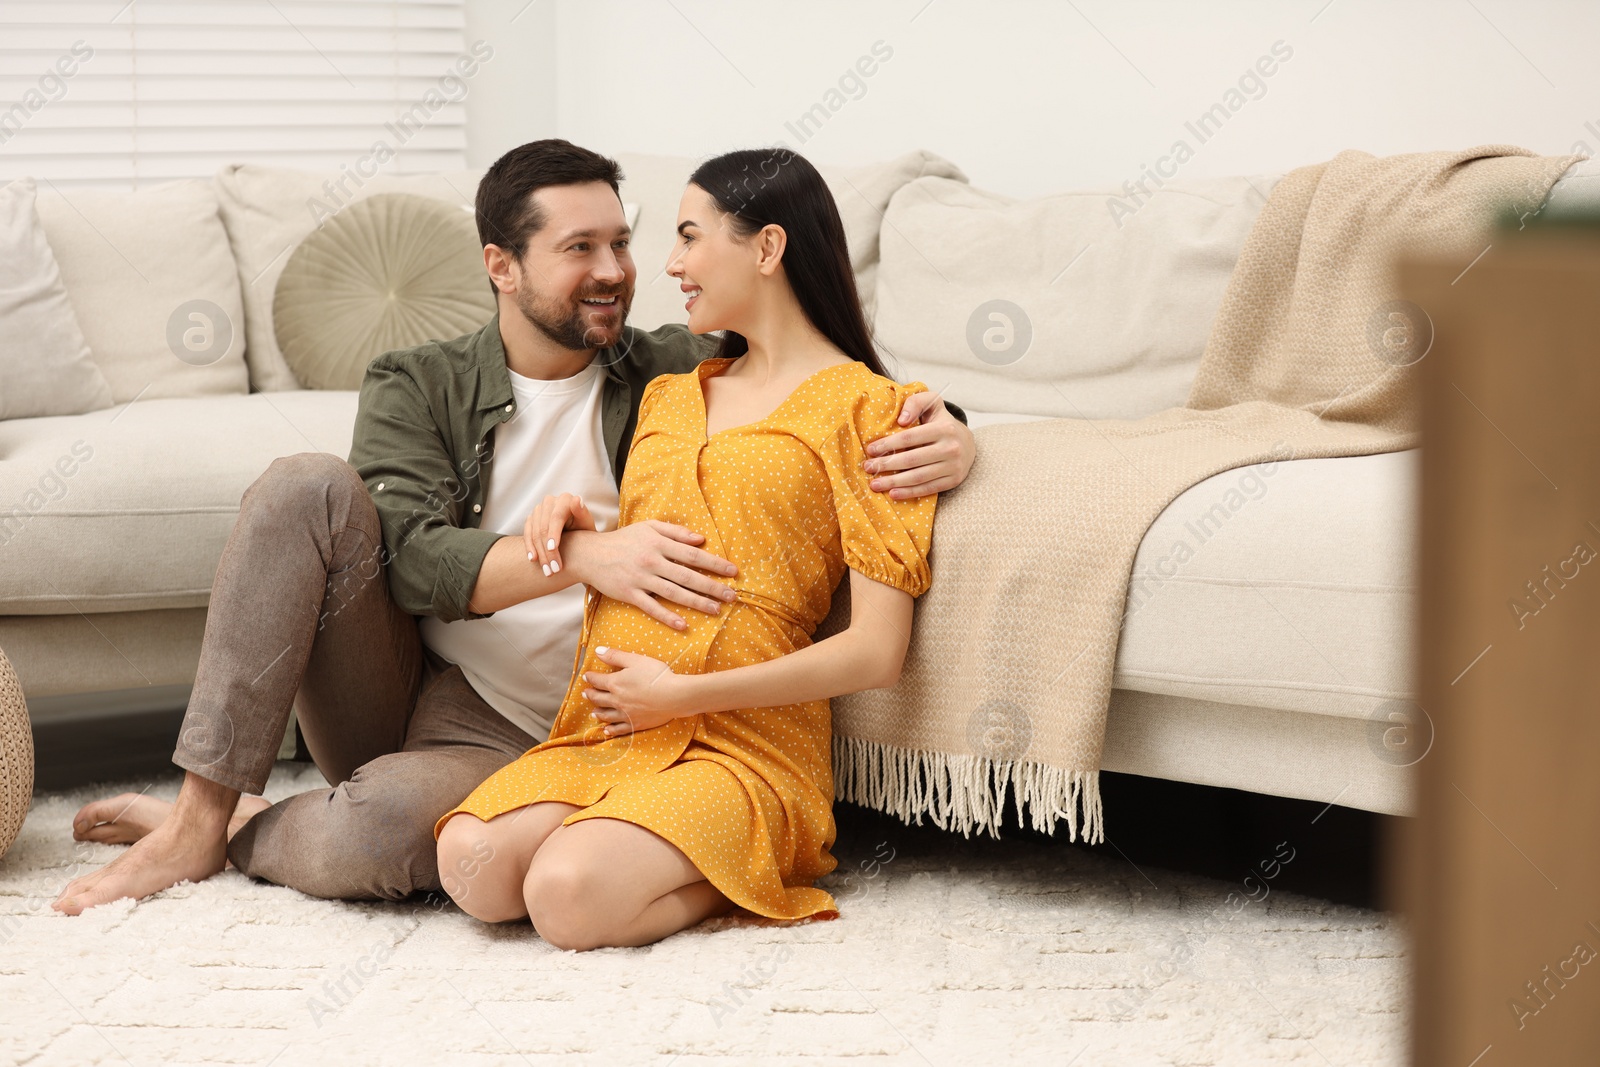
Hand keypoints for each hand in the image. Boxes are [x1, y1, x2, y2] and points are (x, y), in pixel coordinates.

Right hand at [524, 493, 595, 576]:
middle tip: (553, 570)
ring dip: (540, 554)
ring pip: (534, 533)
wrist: (577, 533)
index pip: (556, 517)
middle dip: (547, 551)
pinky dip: (530, 548)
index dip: (553, 533)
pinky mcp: (531, 518)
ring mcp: (538, 510)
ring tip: (547, 571)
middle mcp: (549, 501)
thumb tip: (577, 499)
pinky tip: (533, 560)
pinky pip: (527, 534)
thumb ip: (582, 512)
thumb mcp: (586, 522)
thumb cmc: (584, 528)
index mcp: (564, 499)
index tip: (553, 549)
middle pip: (543, 527)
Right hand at [562, 522, 738, 630]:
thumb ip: (675, 532)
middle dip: (712, 587)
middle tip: (732, 595)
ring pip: (674, 593)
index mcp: (659, 543)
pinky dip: (668, 617)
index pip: (693, 555)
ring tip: (716, 609)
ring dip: (697, 602)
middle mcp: (652, 561)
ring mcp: (641, 579)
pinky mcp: (630, 594)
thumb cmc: (623, 540)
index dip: (715, 563)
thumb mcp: (648, 527)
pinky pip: (652, 607)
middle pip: (688, 576)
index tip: (733, 571)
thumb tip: (701, 539)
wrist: (590, 554)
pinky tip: (683, 625)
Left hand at [582, 646, 693, 734]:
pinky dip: (610, 729)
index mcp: (615, 683)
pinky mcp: (635, 724)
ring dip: (597, 712)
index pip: (597, 680)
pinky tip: (606, 730)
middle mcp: (616, 700)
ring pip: (606, 715)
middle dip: (590, 695)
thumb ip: (615, 656)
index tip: (586, 676)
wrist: (674, 696)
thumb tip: (597, 651)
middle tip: (585, 693)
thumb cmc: (656, 675)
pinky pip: (619, 729)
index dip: (590, 677)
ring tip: (592, 712)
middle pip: (598, 698)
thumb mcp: (635, 660)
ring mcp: (625, 714)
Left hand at [864, 391, 974, 498]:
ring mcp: (953, 466)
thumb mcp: (932, 404)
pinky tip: (893, 493)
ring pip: (918, 477)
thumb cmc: (942, 422)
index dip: (888, 444)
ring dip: (894, 482)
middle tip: (868, 467)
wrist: (968, 444)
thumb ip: (916, 403)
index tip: (871, 450)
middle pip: (912, 459)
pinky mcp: (953, 480)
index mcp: (944, 428)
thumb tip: (901, 420)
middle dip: (886, 464)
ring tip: (875, 484)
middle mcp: (951, 448)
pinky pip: (928, 489)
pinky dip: (909, 492)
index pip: (910, 438)